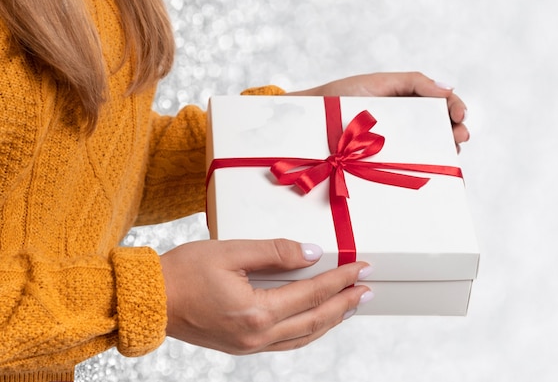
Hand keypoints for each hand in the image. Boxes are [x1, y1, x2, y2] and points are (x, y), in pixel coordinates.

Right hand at [160, 239, 371, 353]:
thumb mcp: (231, 251)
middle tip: (367, 289)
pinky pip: (285, 343)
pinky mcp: (241, 346)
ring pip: (302, 337)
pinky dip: (307, 332)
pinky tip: (314, 322)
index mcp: (255, 312)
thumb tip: (311, 254)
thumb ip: (275, 252)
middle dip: (345, 303)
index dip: (339, 280)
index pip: (311, 294)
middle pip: (314, 320)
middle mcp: (256, 336)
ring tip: (350, 306)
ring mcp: (249, 346)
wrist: (149, 300)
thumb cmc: (183, 272)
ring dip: (329, 321)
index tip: (360, 268)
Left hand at [287, 72, 469, 152]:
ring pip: (430, 147)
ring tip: (452, 150)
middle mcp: (404, 123)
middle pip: (441, 126)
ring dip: (446, 148)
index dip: (456, 107)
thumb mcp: (377, 84)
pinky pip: (409, 165)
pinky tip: (436, 169)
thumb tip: (447, 88)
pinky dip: (426, 167)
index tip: (460, 115)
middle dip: (457, 130)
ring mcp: (395, 143)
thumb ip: (413, 83)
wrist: (307, 125)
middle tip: (460, 137)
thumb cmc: (339, 99)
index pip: (441, 103)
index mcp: (405, 101)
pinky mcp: (383, 163)